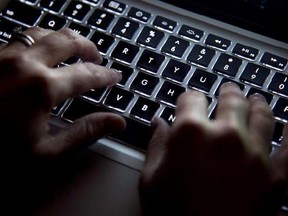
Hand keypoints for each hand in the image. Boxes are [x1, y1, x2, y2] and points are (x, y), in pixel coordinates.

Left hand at [0, 27, 124, 159]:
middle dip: (88, 47)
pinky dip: (38, 40)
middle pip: (67, 41)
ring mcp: (3, 55)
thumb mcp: (45, 152)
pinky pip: (19, 37)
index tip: (115, 77)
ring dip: (63, 38)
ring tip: (73, 48)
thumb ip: (84, 133)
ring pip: (42, 32)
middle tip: (97, 57)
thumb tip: (117, 122)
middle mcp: (24, 62)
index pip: (87, 75)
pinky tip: (39, 50)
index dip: (105, 75)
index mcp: (42, 86)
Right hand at [140, 83, 287, 215]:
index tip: (189, 101)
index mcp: (190, 134)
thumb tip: (158, 123)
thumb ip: (155, 145)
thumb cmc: (171, 215)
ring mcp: (254, 154)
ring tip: (256, 99)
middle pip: (230, 100)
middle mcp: (225, 136)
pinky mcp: (276, 176)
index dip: (188, 98)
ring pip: (262, 114)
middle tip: (228, 89)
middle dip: (227, 92)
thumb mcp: (150, 178)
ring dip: (258, 103)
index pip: (191, 99)